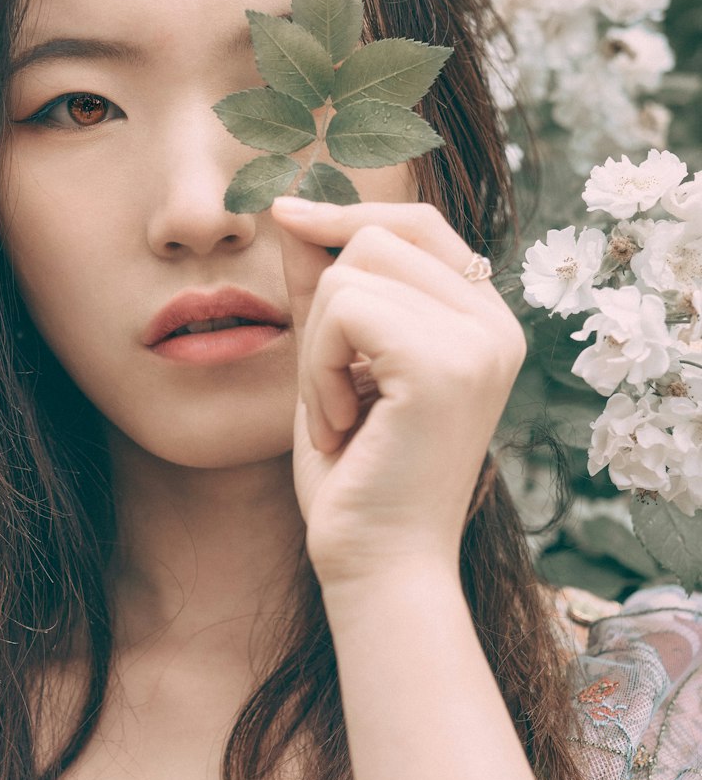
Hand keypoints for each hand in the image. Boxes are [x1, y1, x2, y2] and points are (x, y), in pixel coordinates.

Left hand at [272, 197, 527, 591]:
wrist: (380, 569)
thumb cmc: (357, 482)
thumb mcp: (334, 369)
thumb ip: (325, 294)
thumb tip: (294, 211)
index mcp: (484, 323)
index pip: (417, 223)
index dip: (348, 214)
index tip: (283, 214)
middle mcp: (498, 324)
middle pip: (380, 235)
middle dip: (325, 309)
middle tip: (331, 393)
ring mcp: (479, 341)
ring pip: (351, 271)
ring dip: (317, 349)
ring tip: (339, 418)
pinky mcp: (445, 363)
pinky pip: (344, 309)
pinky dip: (318, 369)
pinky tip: (341, 427)